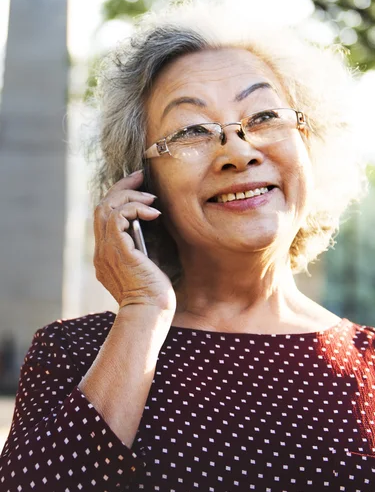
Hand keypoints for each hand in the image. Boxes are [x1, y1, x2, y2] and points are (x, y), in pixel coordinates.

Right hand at [94, 170, 175, 313]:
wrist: (151, 314)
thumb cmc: (155, 295)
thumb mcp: (148, 265)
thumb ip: (143, 247)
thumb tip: (152, 226)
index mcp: (106, 255)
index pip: (104, 218)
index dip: (118, 198)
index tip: (136, 186)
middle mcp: (101, 252)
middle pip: (101, 207)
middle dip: (121, 188)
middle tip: (140, 177)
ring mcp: (106, 252)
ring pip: (106, 208)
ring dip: (130, 197)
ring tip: (152, 198)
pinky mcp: (118, 251)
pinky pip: (117, 217)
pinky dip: (135, 208)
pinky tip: (154, 213)